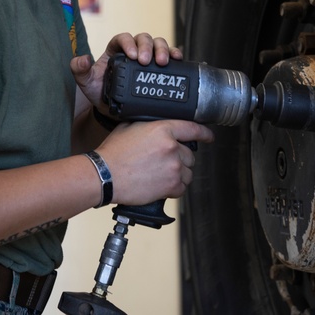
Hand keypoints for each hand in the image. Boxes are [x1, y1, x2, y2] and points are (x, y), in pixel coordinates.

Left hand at [71, 32, 182, 110]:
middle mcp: (133, 50)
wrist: (114, 111)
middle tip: (146, 61)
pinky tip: (177, 60)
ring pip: (158, 43)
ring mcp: (147, 58)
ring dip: (162, 49)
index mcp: (115, 50)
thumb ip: (80, 70)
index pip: (123, 38)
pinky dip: (174, 55)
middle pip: (143, 38)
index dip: (129, 43)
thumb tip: (83, 59)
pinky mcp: (158, 68)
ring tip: (162, 62)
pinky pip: (169, 56)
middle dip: (147, 47)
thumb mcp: (87, 83)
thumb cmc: (100, 93)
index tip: (133, 56)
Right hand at [95, 119, 213, 204]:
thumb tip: (157, 127)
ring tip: (161, 175)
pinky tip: (161, 185)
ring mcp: (173, 167)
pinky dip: (174, 188)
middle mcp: (172, 147)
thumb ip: (149, 125)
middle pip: (190, 155)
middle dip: (180, 159)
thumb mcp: (130, 127)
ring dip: (179, 174)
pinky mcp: (171, 186)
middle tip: (164, 163)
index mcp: (163, 129)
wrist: (105, 175)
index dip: (204, 133)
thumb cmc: (113, 153)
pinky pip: (182, 188)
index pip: (193, 129)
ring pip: (188, 172)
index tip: (209, 137)